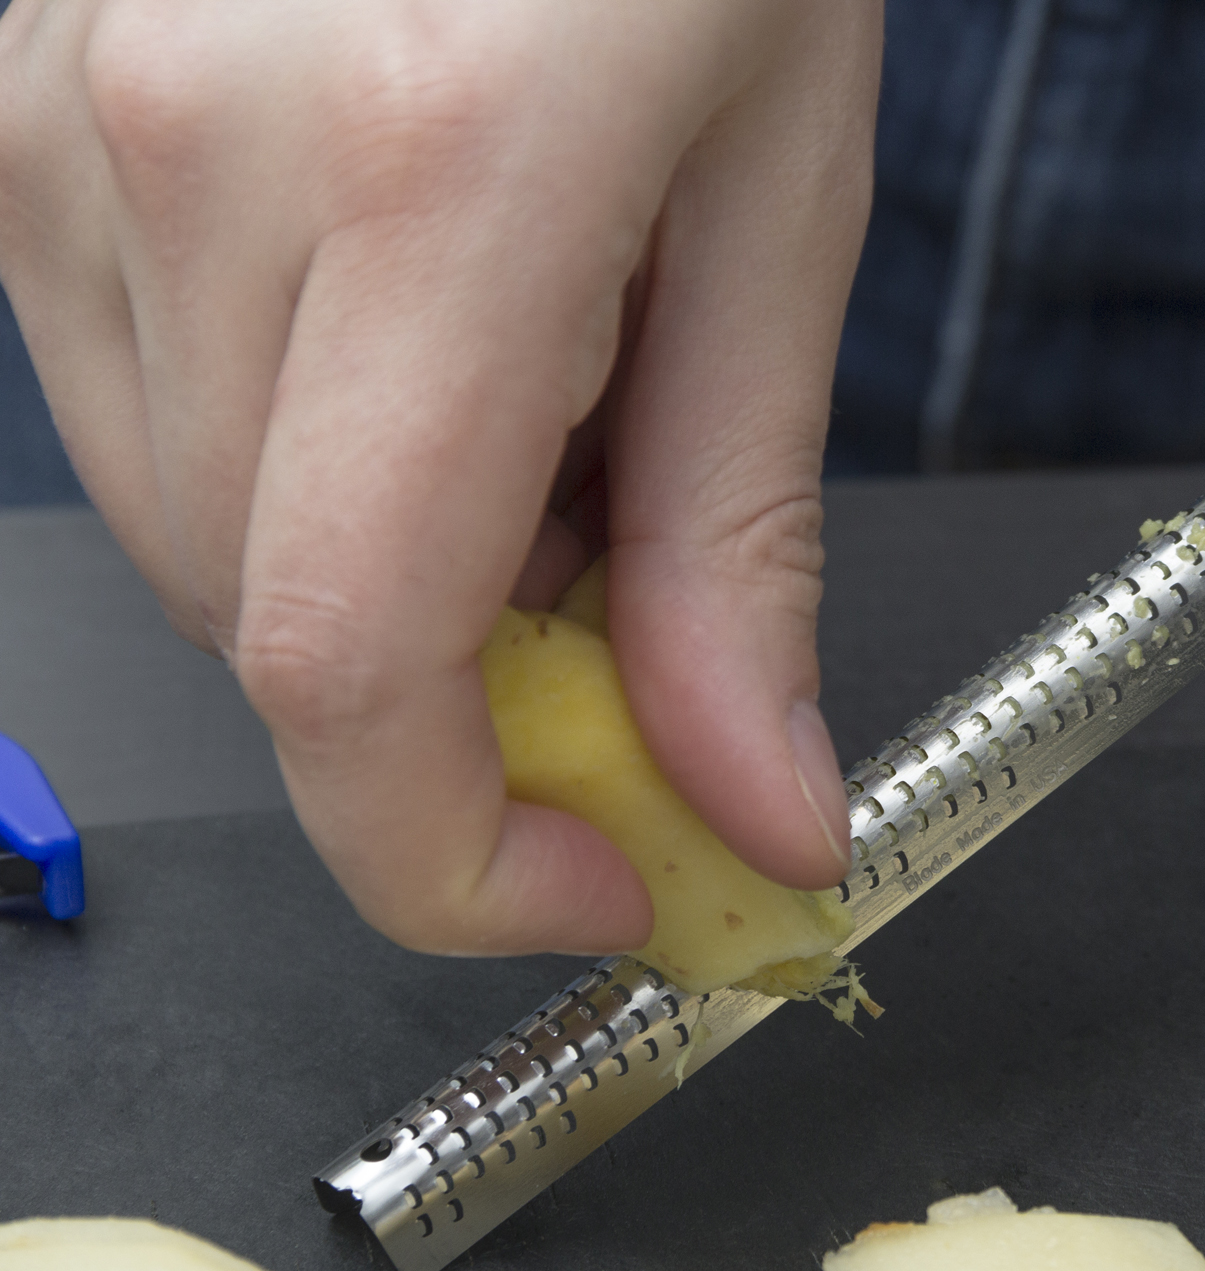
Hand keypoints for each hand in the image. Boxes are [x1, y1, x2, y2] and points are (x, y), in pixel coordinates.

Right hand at [0, 0, 880, 953]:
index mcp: (435, 169)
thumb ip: (746, 538)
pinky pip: (131, 396)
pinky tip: (399, 323)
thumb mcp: (777, 205)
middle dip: (461, 687)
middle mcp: (187, 139)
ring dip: (370, 556)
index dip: (457, 857)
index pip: (349, 663)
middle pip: (272, 622)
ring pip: (191, 526)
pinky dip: (282, 444)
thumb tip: (747, 798)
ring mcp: (55, 109)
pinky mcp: (3, 103)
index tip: (589, 883)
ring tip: (520, 388)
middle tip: (616, 593)